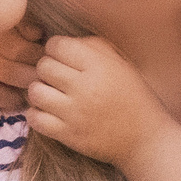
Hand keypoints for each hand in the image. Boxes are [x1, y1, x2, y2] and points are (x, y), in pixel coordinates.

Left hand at [27, 36, 167, 164]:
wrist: (146, 139)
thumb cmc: (134, 98)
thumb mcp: (122, 65)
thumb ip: (94, 47)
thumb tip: (64, 41)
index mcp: (100, 66)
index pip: (57, 45)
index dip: (56, 49)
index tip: (64, 58)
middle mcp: (86, 87)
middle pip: (43, 66)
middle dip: (47, 69)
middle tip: (57, 78)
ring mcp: (75, 113)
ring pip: (35, 91)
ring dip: (39, 91)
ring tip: (51, 95)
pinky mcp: (69, 135)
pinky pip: (35, 119)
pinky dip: (36, 114)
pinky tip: (48, 113)